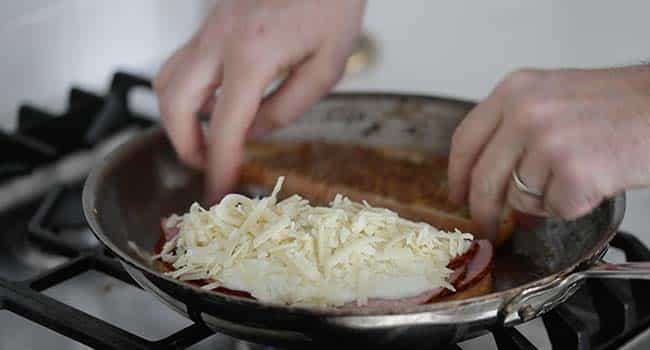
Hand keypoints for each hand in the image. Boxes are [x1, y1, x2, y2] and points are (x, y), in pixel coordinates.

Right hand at [154, 0, 365, 201]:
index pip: (224, 127)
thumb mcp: (326, 66)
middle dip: (184, 145)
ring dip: (176, 119)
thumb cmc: (332, 4)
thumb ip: (287, 106)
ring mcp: (210, 29)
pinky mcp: (211, 23)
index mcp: (253, 56)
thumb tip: (254, 132)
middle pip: (174, 104)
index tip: (219, 190)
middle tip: (208, 165)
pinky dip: (184, 93)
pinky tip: (211, 104)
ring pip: (166, 80)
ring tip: (205, 139)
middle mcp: (220, 41)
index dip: (219, 166)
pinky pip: (181, 63)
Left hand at [448, 65, 649, 236]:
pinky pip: (554, 209)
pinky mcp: (574, 171)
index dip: (456, 174)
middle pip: (483, 178)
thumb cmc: (619, 104)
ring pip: (520, 198)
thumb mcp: (553, 98)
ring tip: (576, 174)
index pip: (465, 140)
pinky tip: (592, 182)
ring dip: (544, 201)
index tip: (455, 194)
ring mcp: (547, 141)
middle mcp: (525, 113)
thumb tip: (493, 184)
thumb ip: (514, 133)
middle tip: (486, 225)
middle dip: (483, 210)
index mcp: (515, 90)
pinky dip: (572, 205)